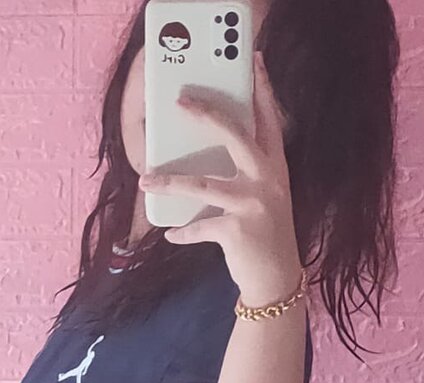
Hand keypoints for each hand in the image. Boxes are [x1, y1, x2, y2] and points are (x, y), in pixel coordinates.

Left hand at [138, 52, 303, 308]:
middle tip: (181, 102)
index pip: (269, 121)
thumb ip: (246, 173)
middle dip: (208, 116)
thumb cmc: (265, 235)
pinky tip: (171, 235)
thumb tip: (208, 155)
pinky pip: (199, 227)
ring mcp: (253, 204)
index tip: (254, 62)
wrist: (277, 279)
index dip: (262, 90)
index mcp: (275, 168)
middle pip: (236, 137)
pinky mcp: (237, 230)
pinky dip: (183, 232)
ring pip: (204, 184)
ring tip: (146, 180)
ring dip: (171, 183)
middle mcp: (268, 180)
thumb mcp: (264, 197)